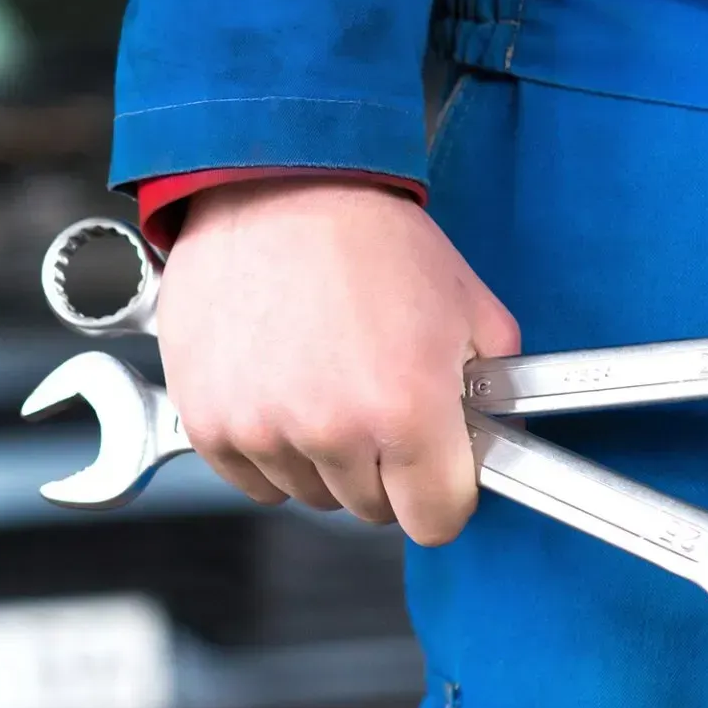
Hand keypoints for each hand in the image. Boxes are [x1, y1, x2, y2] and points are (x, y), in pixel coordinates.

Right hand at [155, 177, 520, 544]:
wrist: (276, 186)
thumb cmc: (365, 235)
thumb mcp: (468, 304)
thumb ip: (493, 388)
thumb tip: (498, 437)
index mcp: (406, 410)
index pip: (436, 521)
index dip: (442, 495)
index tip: (434, 473)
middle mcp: (331, 430)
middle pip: (370, 510)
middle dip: (382, 469)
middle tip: (374, 401)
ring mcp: (262, 430)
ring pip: (308, 494)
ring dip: (321, 458)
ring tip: (321, 382)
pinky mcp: (210, 422)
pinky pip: (250, 480)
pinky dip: (267, 449)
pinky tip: (278, 390)